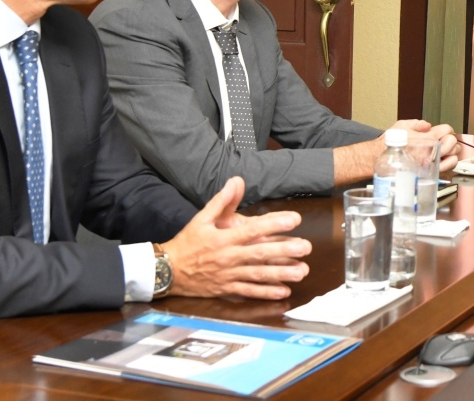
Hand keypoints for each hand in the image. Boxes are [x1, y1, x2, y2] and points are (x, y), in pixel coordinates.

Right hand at [161, 177, 310, 299]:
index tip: (293, 219)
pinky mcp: (227, 289)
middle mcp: (228, 258)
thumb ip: (222, 200)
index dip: (274, 224)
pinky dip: (265, 293)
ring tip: (301, 271)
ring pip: (258, 275)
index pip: (252, 230)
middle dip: (284, 251)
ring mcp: (228, 275)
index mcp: (223, 239)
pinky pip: (248, 291)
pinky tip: (283, 291)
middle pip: (259, 254)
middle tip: (305, 247)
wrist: (167, 271)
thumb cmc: (186, 243)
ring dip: (281, 274)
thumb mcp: (201, 218)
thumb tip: (237, 181)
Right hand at [393, 119, 459, 172]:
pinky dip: (450, 162)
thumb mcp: (401, 125)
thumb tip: (427, 125)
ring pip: (454, 156)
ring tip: (444, 150)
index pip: (447, 130)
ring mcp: (433, 162)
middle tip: (443, 140)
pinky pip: (449, 168)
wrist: (382, 158)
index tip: (441, 131)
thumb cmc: (391, 143)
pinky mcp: (431, 172)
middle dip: (449, 139)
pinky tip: (444, 159)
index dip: (445, 129)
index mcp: (427, 137)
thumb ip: (417, 123)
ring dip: (451, 151)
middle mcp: (432, 150)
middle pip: (453, 142)